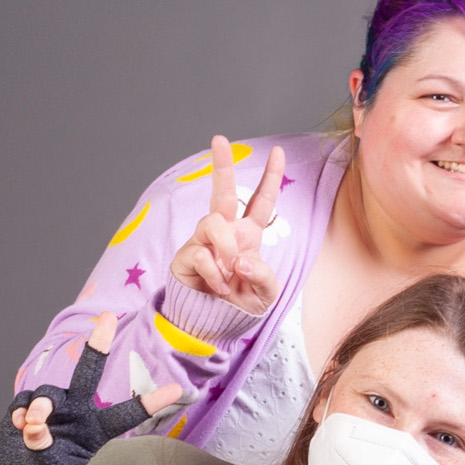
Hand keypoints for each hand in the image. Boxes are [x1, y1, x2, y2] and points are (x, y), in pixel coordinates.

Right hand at [0, 314, 181, 464]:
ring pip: (48, 393)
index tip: (178, 389)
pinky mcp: (28, 405)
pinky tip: (19, 425)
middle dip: (99, 343)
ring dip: (41, 406)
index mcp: (96, 429)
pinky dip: (21, 411)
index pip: (127, 414)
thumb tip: (34, 423)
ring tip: (32, 425)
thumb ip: (43, 447)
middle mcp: (77, 411)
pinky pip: (25, 399)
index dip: (151, 402)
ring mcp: (53, 406)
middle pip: (88, 372)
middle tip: (109, 316)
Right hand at [169, 134, 285, 313]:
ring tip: (229, 274)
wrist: (213, 325)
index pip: (261, 202)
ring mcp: (204, 241)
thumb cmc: (240, 304)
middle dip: (222, 165)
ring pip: (212, 223)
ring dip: (225, 248)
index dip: (270, 178)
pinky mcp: (187, 256)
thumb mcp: (265, 294)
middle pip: (223, 192)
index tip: (277, 151)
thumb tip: (241, 259)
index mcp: (248, 235)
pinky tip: (218, 288)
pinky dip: (214, 274)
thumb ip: (263, 276)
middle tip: (218, 139)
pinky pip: (201, 254)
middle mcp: (225, 232)